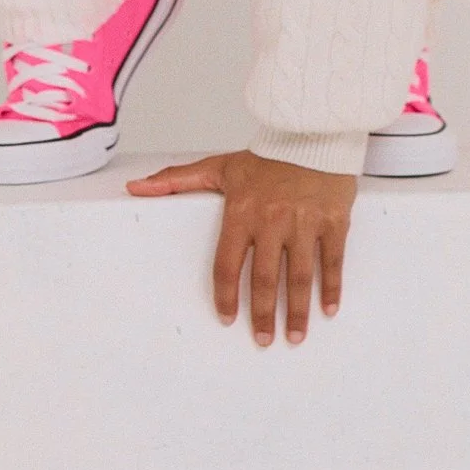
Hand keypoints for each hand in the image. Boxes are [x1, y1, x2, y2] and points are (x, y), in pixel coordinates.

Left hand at [127, 149, 357, 344]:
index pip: (228, 264)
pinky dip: (332, 287)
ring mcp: (305, 222)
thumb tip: (136, 188)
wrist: (311, 129)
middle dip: (263, 315)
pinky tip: (328, 310)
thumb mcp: (218, 166)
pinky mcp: (334, 221)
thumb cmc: (266, 156)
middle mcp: (273, 220)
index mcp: (242, 211)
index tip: (226, 318)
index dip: (226, 296)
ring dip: (297, 311)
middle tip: (262, 341)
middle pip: (266, 279)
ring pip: (300, 276)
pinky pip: (332, 261)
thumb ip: (176, 180)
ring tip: (294, 337)